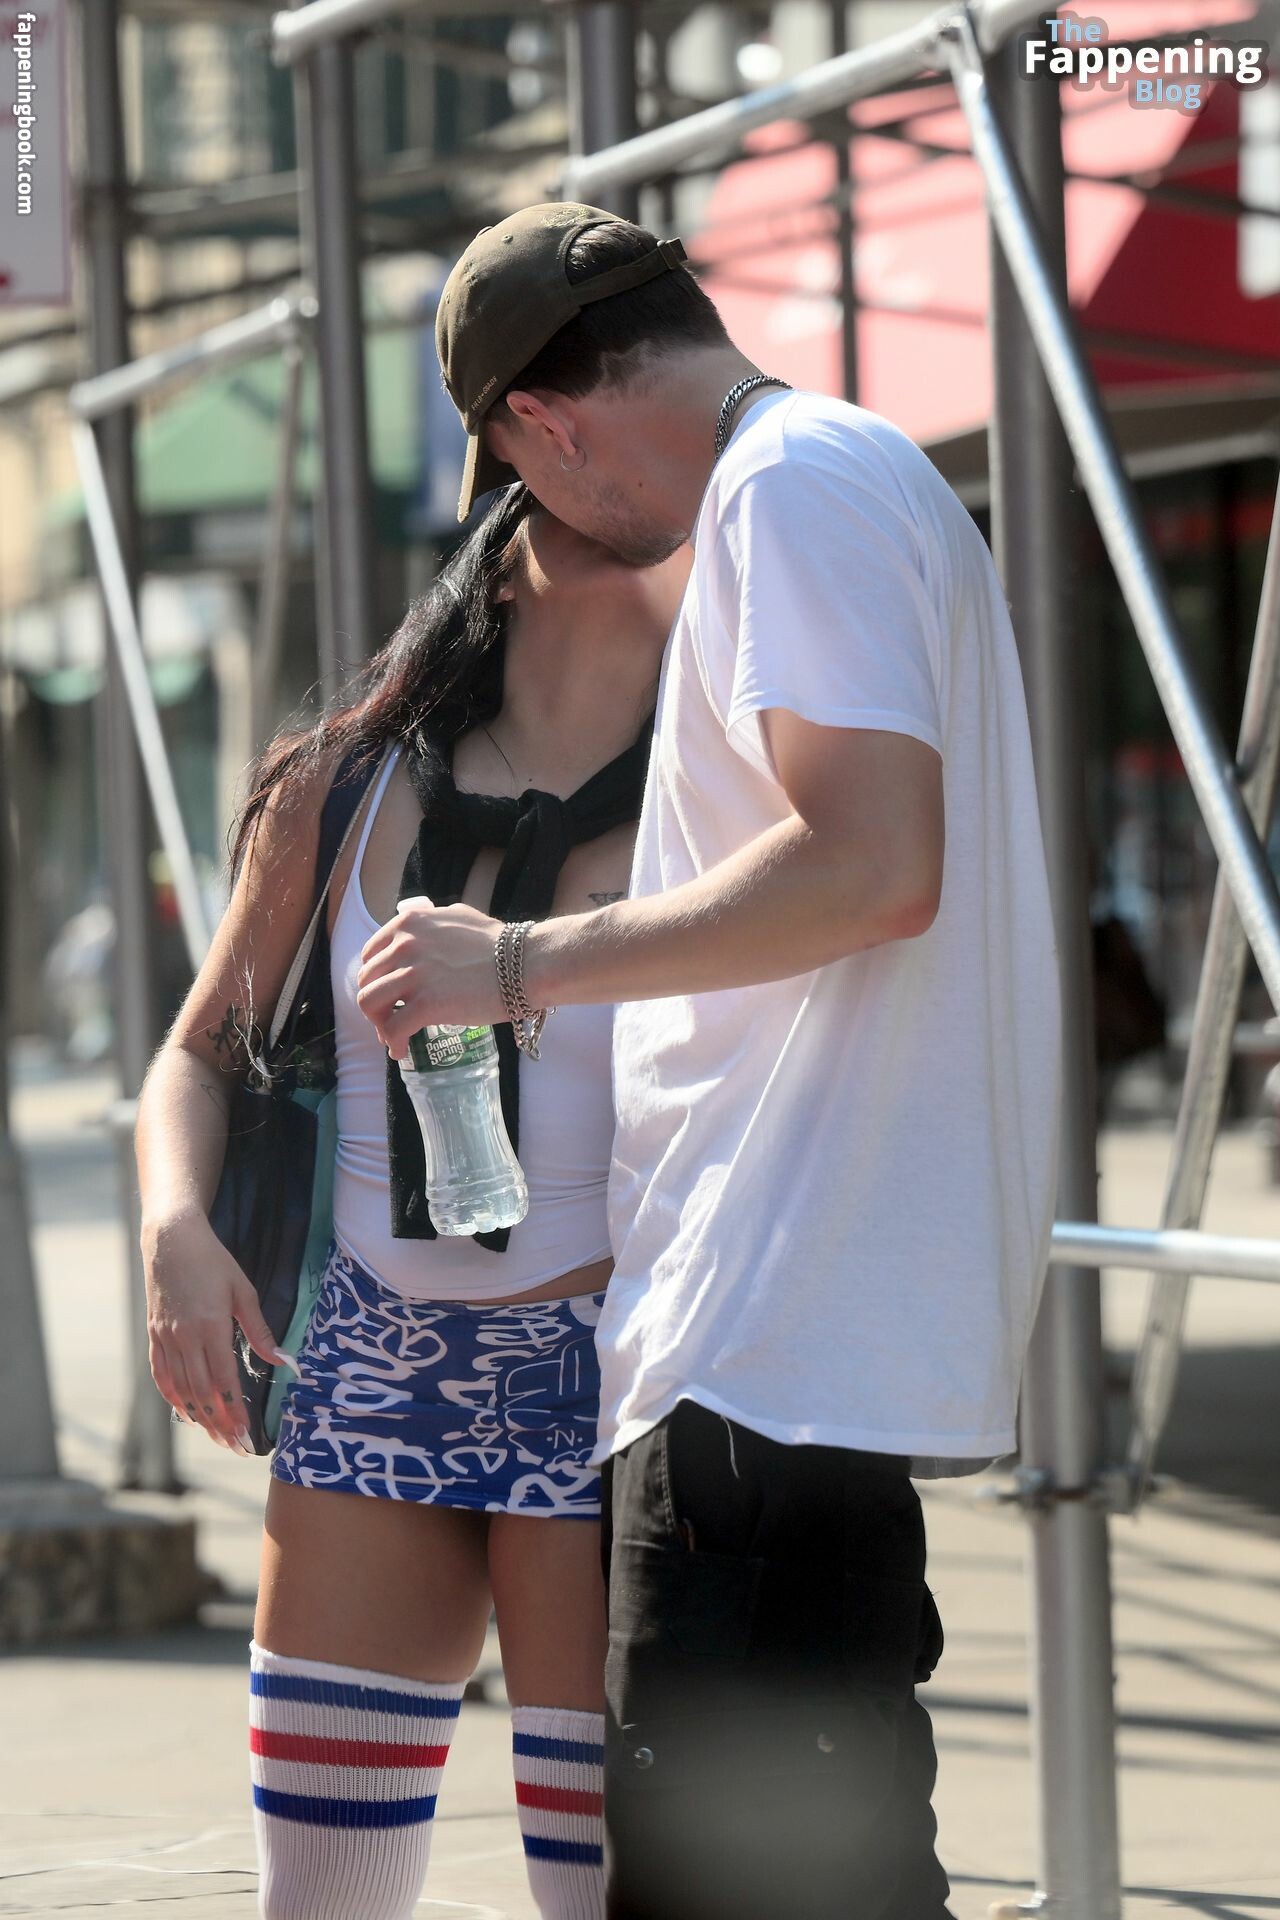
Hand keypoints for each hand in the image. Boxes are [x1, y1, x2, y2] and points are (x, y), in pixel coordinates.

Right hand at [141, 1207, 291, 1453]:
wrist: (171, 1240)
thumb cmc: (213, 1262)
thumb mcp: (243, 1291)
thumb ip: (260, 1330)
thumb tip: (284, 1360)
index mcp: (211, 1326)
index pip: (224, 1380)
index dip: (235, 1411)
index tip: (246, 1435)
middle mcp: (185, 1337)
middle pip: (202, 1392)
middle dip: (220, 1423)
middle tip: (235, 1446)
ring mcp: (166, 1338)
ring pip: (181, 1389)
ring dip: (199, 1417)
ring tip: (215, 1437)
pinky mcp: (154, 1335)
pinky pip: (161, 1375)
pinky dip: (173, 1397)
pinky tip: (186, 1413)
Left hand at [357, 895, 505, 1058]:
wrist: (525, 963)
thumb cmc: (500, 944)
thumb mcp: (458, 917)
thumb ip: (434, 923)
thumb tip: (425, 930)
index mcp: (409, 924)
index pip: (371, 955)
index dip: (377, 979)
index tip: (389, 994)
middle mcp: (405, 945)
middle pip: (367, 981)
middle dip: (376, 1003)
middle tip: (391, 1018)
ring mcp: (414, 975)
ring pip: (369, 1004)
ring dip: (378, 1023)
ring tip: (393, 1035)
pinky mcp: (427, 1004)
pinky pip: (393, 1029)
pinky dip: (393, 1044)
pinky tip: (402, 1051)